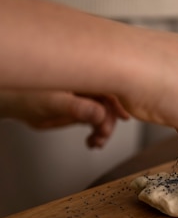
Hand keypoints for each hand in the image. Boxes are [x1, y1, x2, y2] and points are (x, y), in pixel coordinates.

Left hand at [0, 90, 129, 147]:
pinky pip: (96, 119)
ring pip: (104, 113)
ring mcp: (85, 97)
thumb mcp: (52, 103)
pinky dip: (97, 132)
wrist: (13, 103)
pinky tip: (93, 142)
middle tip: (102, 135)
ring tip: (96, 142)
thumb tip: (100, 113)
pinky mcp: (82, 109)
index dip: (119, 100)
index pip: (108, 84)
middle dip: (108, 121)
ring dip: (104, 130)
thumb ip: (77, 108)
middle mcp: (86, 84)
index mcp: (81, 75)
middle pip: (109, 101)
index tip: (124, 116)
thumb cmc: (24, 95)